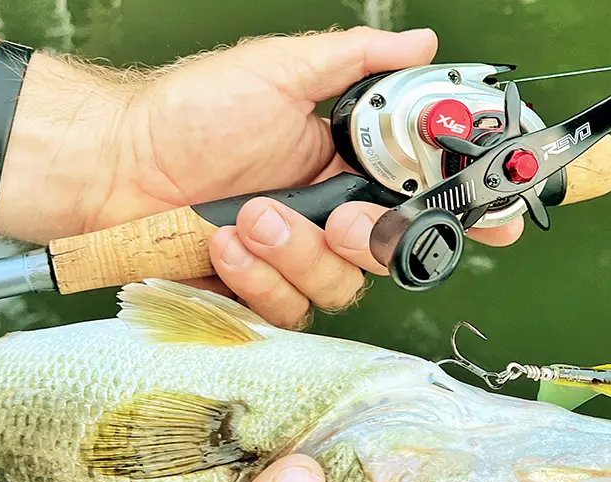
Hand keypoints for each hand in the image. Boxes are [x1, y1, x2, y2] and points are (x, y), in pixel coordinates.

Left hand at [88, 27, 523, 326]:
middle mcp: (330, 214)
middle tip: (338, 218)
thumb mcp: (278, 70)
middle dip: (372, 242)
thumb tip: (423, 43)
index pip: (424, 193)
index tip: (498, 218)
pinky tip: (223, 243)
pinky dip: (257, 277)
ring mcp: (295, 257)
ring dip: (296, 253)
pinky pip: (288, 308)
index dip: (467, 210)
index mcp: (347, 163)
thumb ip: (356, 60)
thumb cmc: (187, 112)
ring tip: (247, 215)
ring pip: (341, 286)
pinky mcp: (258, 293)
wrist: (112, 166)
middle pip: (394, 253)